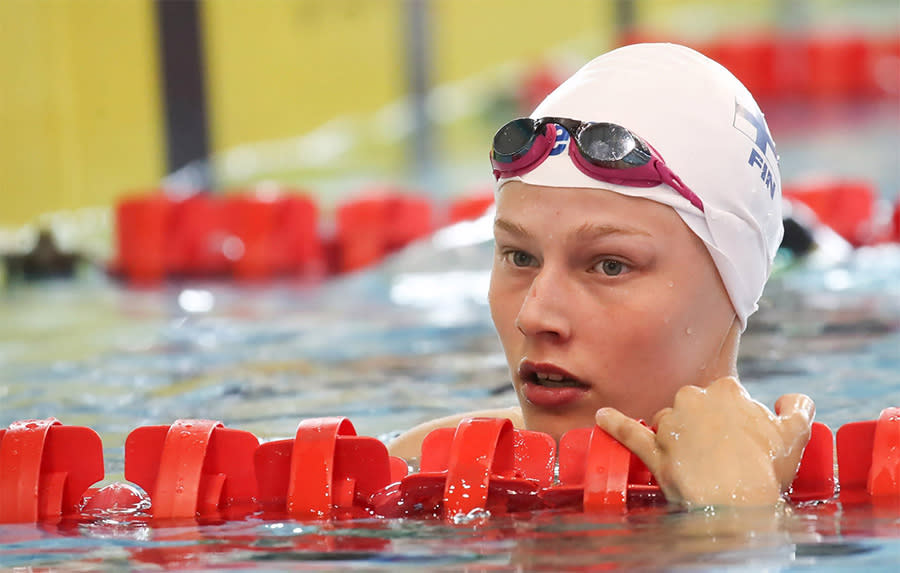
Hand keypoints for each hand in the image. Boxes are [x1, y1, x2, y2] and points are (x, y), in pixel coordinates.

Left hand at [594, 376, 813, 506]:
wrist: (737, 504)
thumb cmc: (766, 469)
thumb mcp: (796, 434)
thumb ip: (797, 407)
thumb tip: (790, 400)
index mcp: (726, 390)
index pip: (725, 396)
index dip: (733, 420)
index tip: (740, 439)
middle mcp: (693, 399)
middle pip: (694, 409)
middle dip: (703, 428)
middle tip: (721, 455)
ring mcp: (670, 425)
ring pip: (668, 424)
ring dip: (676, 438)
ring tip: (696, 463)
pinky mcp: (653, 449)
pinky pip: (629, 432)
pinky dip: (614, 424)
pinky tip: (602, 418)